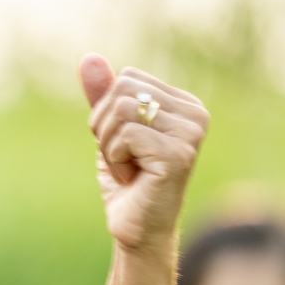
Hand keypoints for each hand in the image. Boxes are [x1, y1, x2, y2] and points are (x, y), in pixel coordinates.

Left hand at [80, 56, 208, 257]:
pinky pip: (125, 135)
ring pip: (121, 109)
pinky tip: (132, 178)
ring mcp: (191, 134)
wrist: (135, 227)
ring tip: (128, 168)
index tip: (123, 143)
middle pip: (122, 89)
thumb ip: (102, 94)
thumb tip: (89, 57)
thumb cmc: (126, 180)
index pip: (127, 77)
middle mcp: (196, 114)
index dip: (107, 112)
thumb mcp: (108, 130)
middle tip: (122, 157)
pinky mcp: (178, 154)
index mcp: (185, 103)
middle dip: (104, 126)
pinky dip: (114, 159)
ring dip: (109, 145)